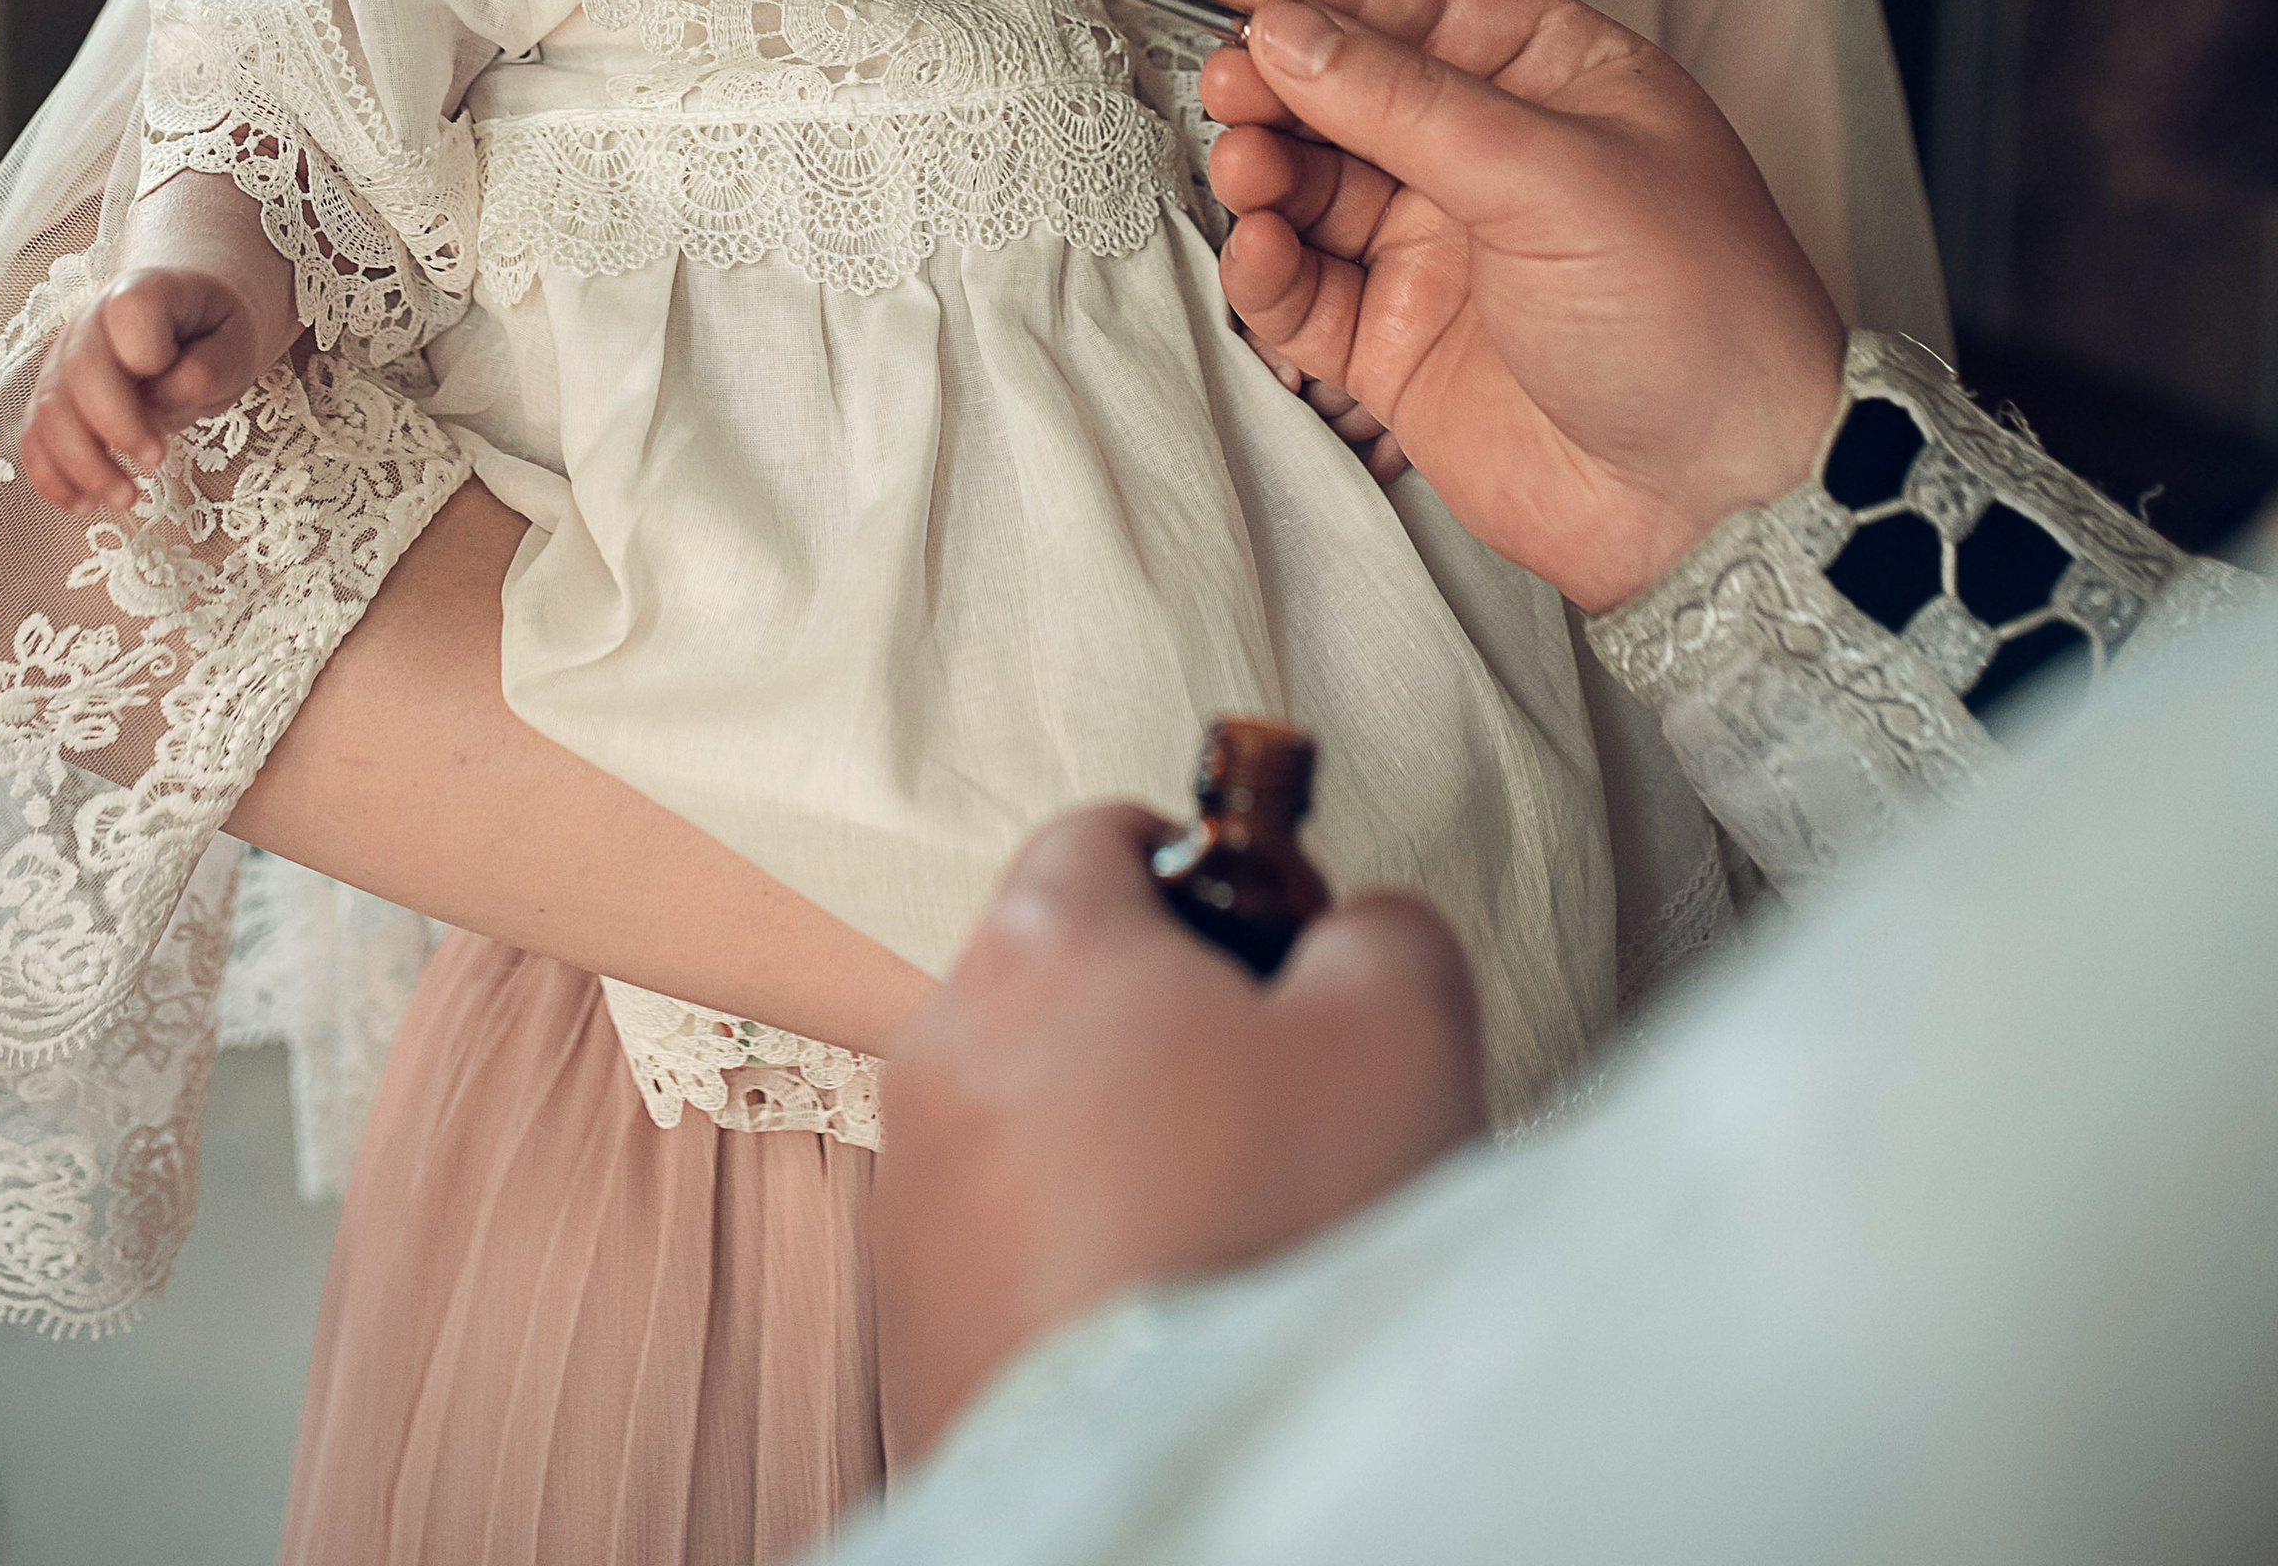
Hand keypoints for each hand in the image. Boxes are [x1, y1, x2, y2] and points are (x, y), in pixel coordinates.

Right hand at [19, 260, 294, 513]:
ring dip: (83, 464)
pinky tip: (84, 505)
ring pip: (49, 412)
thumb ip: (208, 367)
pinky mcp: (53, 399)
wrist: (187, 323)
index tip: (185, 387)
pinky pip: (34, 438)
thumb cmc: (214, 333)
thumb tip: (161, 398)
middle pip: (79, 371)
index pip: (128, 311)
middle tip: (157, 460)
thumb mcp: (237, 343)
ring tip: (128, 499)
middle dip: (114, 426)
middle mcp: (90, 321)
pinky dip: (52, 477)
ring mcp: (63, 360)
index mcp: (142, 293)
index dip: (148, 353)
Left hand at [874, 806, 1483, 1463]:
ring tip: (1241, 1225)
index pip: (1109, 834)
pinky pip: (1016, 1243)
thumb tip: (1353, 938)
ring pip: (1043, 1117)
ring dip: (1136, 1146)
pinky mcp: (913, 1326)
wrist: (1176, 1480)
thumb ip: (1382, 929)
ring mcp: (913, 1197)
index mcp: (1040, 947)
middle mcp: (943, 1053)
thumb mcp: (1401, 1030)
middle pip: (1071, 981)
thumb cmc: (1267, 1240)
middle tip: (1288, 1099)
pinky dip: (1094, 1254)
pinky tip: (1180, 1307)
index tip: (1284, 943)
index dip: (1216, 872)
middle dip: (1178, 1022)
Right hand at [1201, 0, 1845, 614]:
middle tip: (1231, 84)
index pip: (1425, 5)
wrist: (1719, 504)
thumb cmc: (1703, 322)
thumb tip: (1294, 31)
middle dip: (1283, 82)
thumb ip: (1407, 103)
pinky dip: (1266, 270)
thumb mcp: (1557, 175)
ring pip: (1315, 187)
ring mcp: (1444, 254)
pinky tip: (1262, 251)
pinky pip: (1305, 291)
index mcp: (1561, 84)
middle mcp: (1495, 161)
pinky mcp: (1402, 346)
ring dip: (1265, 171)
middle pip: (1352, 90)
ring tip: (1248, 171)